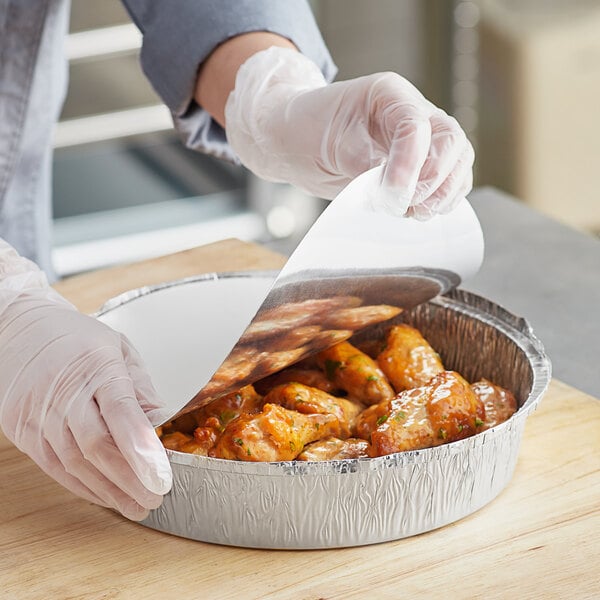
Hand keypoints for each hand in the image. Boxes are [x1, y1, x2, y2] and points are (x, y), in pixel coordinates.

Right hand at [0, 242, 171, 519]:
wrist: (21, 329)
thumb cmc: (79, 339)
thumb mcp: (120, 349)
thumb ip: (141, 387)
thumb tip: (161, 423)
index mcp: (97, 364)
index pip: (120, 409)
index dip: (140, 446)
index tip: (161, 476)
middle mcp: (65, 389)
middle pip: (95, 443)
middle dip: (128, 478)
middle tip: (155, 498)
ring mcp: (38, 410)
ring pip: (73, 460)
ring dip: (107, 489)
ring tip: (135, 506)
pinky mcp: (20, 427)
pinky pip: (52, 464)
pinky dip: (80, 485)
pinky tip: (104, 496)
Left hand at [225, 47, 473, 218]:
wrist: (298, 140)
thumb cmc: (306, 130)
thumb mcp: (327, 143)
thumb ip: (362, 162)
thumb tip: (395, 190)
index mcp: (388, 95)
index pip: (416, 126)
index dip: (410, 164)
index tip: (394, 195)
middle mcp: (412, 112)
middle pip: (451, 141)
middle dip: (434, 180)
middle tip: (406, 206)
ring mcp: (421, 138)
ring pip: (458, 160)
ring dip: (443, 192)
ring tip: (415, 213)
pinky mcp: (421, 163)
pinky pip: (450, 179)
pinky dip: (443, 198)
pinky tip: (421, 211)